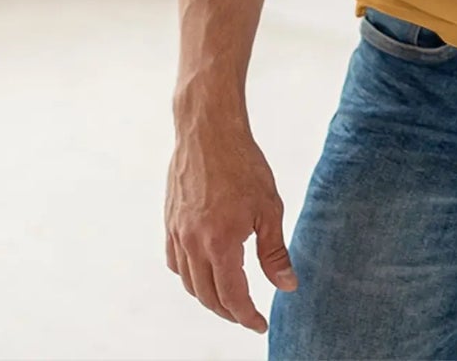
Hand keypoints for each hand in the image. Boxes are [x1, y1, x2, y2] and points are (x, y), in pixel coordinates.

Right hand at [165, 116, 297, 334]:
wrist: (209, 131)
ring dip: (207, 297)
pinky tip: (203, 271)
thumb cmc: (243, 164)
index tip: (260, 325)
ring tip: (228, 298)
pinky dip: (188, 275)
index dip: (247, 316)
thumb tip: (287, 286)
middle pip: (206, 296)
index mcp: (219, 244)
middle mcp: (192, 244)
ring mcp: (176, 234)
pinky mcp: (169, 222)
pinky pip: (174, 262)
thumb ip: (274, 252)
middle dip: (228, 312)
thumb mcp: (269, 208)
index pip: (231, 297)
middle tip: (247, 315)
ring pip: (188, 282)